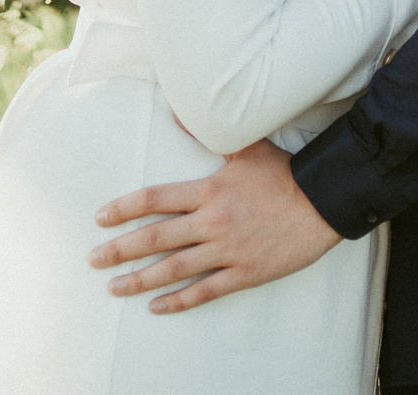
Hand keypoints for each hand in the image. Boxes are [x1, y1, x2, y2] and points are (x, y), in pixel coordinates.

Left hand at [89, 138, 341, 312]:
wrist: (324, 201)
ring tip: (114, 287)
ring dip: (140, 280)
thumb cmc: (284, 173)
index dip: (124, 209)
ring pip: (175, 269)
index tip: (101, 218)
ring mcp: (228, 250)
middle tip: (93, 259)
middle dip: (120, 249)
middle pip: (156, 238)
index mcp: (209, 190)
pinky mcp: (245, 272)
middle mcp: (212, 221)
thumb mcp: (246, 148)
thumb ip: (207, 132)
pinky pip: (205, 291)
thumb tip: (175, 110)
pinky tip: (157, 307)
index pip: (155, 199)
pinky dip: (179, 301)